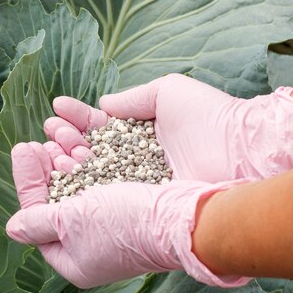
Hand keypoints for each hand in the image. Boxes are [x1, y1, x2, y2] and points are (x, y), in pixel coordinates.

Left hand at [7, 142, 252, 288]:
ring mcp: (109, 225)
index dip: (27, 182)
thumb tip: (13, 228)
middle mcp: (90, 244)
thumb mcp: (71, 222)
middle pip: (56, 200)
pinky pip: (99, 179)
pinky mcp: (127, 205)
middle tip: (38, 141)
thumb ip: (39, 222)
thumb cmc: (124, 224)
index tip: (23, 149)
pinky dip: (88, 160)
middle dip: (46, 167)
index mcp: (73, 260)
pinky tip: (80, 140)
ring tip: (57, 133)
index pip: (36, 217)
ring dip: (65, 158)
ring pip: (77, 185)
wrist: (183, 217)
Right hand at [44, 74, 292, 181]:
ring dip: (68, 156)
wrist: (242, 151)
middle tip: (50, 131)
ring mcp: (138, 181)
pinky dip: (82, 181)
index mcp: (142, 132)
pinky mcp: (141, 200)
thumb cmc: (210, 117)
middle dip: (66, 138)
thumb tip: (101, 104)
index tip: (57, 108)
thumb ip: (131, 99)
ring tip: (52, 144)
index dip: (77, 118)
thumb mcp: (167, 92)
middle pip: (91, 149)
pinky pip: (106, 190)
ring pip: (93, 170)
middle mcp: (137, 158)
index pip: (100, 125)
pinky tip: (64, 167)